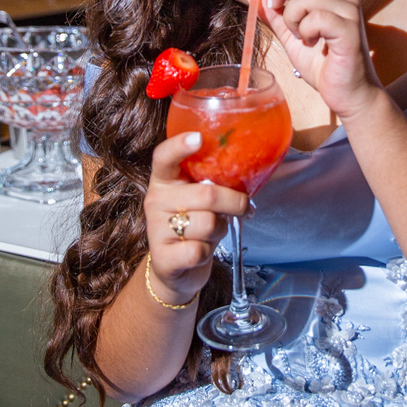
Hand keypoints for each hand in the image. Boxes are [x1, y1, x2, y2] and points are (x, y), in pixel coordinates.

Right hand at [143, 131, 247, 302]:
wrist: (175, 269)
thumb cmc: (194, 225)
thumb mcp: (199, 200)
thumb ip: (212, 184)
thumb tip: (250, 169)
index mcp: (164, 180)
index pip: (164, 157)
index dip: (179, 146)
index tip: (199, 138)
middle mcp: (155, 200)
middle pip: (207, 195)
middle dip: (236, 202)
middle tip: (246, 208)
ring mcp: (156, 229)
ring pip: (208, 224)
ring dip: (221, 229)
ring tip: (214, 232)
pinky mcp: (163, 258)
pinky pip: (199, 250)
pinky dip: (209, 252)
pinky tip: (202, 252)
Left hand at [251, 0, 382, 121]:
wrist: (347, 93)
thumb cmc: (323, 64)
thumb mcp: (292, 35)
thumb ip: (276, 15)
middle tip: (275, 9)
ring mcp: (349, 11)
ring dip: (292, 16)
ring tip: (299, 35)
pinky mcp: (350, 30)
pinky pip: (317, 17)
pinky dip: (305, 29)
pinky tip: (309, 42)